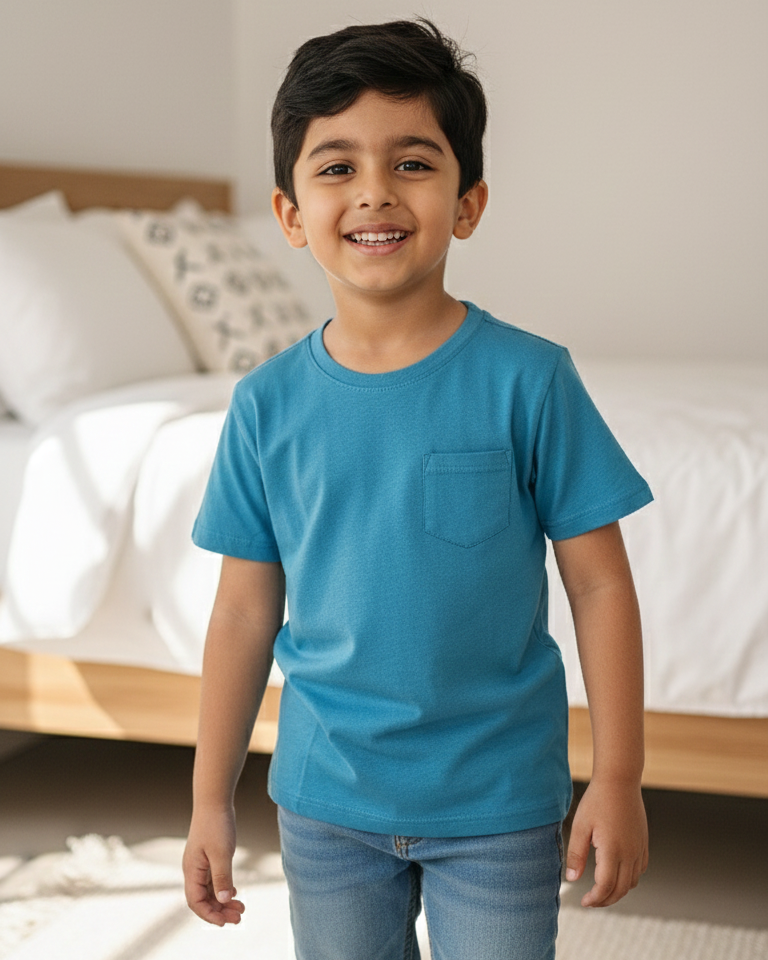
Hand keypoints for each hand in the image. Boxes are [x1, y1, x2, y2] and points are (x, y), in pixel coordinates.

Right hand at [183, 807, 245, 925]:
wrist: (214, 800)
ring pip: (210, 890)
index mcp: (192, 871)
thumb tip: (223, 900)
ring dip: (223, 901)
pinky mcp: (209, 857)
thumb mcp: (222, 852)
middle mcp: (194, 870)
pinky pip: (214, 880)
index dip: (209, 914)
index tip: (225, 922)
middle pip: (203, 899)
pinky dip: (223, 888)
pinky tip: (234, 891)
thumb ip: (222, 877)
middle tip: (239, 917)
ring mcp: (201, 864)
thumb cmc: (216, 824)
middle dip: (220, 911)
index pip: (195, 902)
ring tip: (241, 908)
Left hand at [565, 778, 648, 906]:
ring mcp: (639, 848)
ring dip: (618, 891)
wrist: (619, 781)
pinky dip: (630, 879)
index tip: (583, 902)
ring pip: (633, 882)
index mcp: (612, 850)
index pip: (605, 887)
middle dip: (605, 900)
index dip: (594, 899)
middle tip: (590, 901)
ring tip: (601, 890)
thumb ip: (576, 854)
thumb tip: (572, 879)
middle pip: (621, 890)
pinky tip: (617, 874)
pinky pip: (640, 869)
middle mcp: (630, 853)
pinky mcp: (644, 842)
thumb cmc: (597, 801)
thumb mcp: (580, 826)